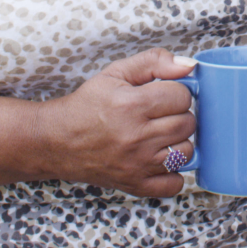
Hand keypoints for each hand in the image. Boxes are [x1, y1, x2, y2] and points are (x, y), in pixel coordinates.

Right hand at [32, 49, 197, 197]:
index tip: (163, 95)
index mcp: (131, 105)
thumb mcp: (115, 73)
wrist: (57, 141)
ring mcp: (137, 164)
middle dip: (178, 114)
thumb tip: (188, 65)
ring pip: (186, 152)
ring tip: (159, 135)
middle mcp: (136, 137)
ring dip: (178, 142)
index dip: (176, 92)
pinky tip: (159, 159)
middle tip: (161, 114)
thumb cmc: (88, 105)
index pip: (182, 96)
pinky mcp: (135, 185)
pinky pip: (174, 184)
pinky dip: (172, 173)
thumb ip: (154, 62)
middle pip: (187, 123)